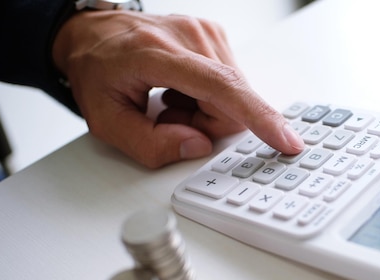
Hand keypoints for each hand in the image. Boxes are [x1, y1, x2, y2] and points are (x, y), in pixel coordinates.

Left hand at [52, 11, 303, 167]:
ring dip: (206, 111)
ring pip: (234, 96)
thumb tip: (198, 146)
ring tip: (172, 100)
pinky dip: (208, 97)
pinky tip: (181, 89)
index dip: (258, 117)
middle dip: (206, 124)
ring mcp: (205, 32)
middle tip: (170, 117)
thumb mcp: (106, 122)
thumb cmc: (97, 72)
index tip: (285, 140)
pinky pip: (230, 84)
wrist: (94, 35)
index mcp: (157, 53)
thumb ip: (149, 145)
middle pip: (231, 103)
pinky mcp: (214, 35)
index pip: (222, 87)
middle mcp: (190, 37)